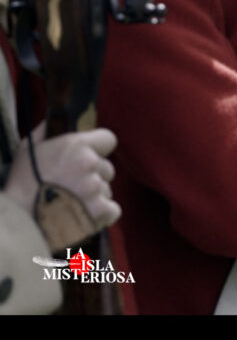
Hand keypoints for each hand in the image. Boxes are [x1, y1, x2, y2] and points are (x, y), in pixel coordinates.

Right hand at [4, 123, 119, 229]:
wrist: (20, 221)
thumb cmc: (21, 184)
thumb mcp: (28, 149)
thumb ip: (47, 132)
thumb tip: (57, 119)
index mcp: (76, 146)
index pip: (109, 138)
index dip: (100, 148)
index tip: (90, 155)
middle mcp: (90, 164)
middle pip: (107, 168)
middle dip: (94, 176)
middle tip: (71, 186)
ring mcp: (97, 188)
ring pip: (106, 190)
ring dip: (94, 196)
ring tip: (69, 203)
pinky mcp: (102, 210)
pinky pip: (112, 209)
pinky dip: (101, 214)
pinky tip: (80, 216)